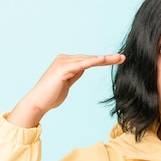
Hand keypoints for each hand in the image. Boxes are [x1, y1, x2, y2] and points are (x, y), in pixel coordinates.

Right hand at [8, 53, 125, 127]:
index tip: (116, 60)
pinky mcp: (63, 68)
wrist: (37, 103)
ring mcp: (63, 62)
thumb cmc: (50, 96)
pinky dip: (94, 61)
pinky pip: (82, 64)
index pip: (88, 60)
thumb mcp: (67, 83)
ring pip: (88, 59)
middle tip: (122, 57)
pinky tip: (104, 59)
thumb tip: (83, 69)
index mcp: (65, 62)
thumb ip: (74, 75)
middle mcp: (64, 59)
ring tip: (119, 58)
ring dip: (105, 58)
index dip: (102, 60)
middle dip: (107, 58)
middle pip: (90, 58)